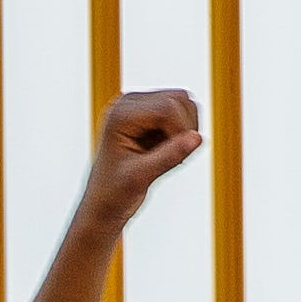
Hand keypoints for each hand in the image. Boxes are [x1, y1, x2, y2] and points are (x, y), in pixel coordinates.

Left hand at [80, 89, 201, 235]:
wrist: (103, 202)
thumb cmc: (114, 192)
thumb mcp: (141, 177)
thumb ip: (169, 156)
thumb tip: (197, 138)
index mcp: (120, 114)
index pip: (168, 107)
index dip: (180, 132)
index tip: (174, 160)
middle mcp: (128, 102)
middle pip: (179, 99)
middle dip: (184, 129)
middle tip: (171, 159)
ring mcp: (139, 105)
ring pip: (184, 103)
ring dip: (185, 130)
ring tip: (166, 156)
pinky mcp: (149, 113)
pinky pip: (182, 112)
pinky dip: (183, 132)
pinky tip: (166, 152)